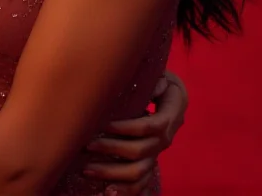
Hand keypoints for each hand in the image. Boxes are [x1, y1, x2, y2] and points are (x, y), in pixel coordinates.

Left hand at [83, 73, 187, 194]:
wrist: (174, 101)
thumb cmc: (162, 84)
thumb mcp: (163, 77)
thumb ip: (156, 81)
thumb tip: (154, 84)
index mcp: (166, 119)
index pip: (147, 127)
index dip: (125, 127)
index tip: (103, 124)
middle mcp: (163, 141)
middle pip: (138, 152)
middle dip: (110, 148)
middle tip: (87, 144)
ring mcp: (157, 155)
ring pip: (137, 172)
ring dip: (111, 173)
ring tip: (86, 169)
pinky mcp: (150, 164)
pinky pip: (140, 184)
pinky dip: (124, 190)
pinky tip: (106, 191)